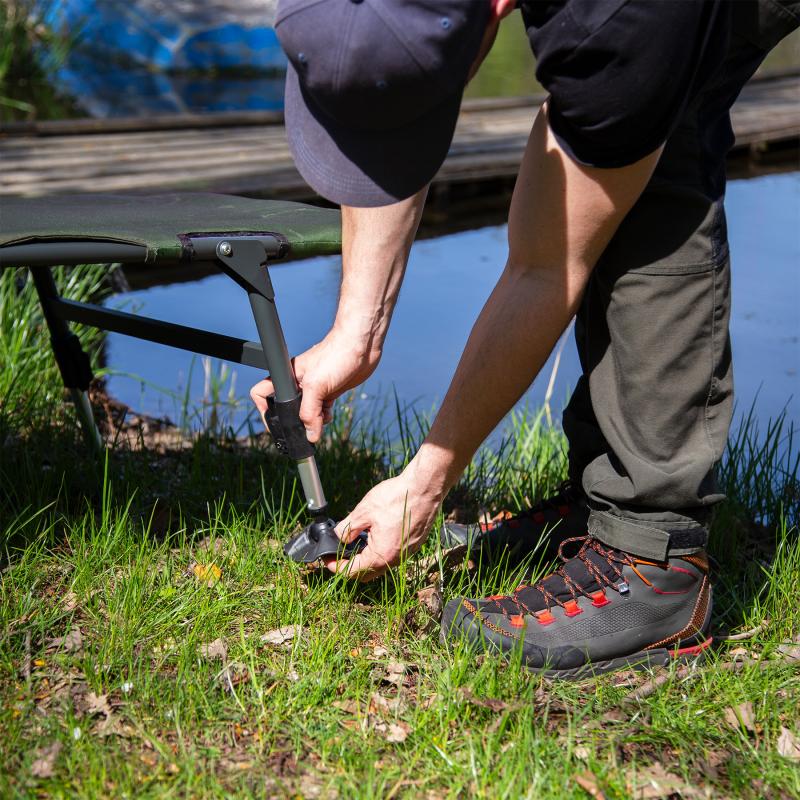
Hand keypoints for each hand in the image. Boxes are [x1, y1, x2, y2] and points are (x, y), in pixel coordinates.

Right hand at [250, 330, 379, 442]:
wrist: (361, 346)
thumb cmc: (335, 354)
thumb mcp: (316, 386)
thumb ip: (309, 412)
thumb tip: (310, 435)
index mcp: (286, 377)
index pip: (261, 393)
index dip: (263, 409)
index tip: (276, 424)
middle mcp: (297, 383)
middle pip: (286, 408)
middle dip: (294, 420)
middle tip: (303, 428)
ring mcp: (313, 388)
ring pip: (305, 412)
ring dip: (313, 421)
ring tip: (320, 418)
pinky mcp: (328, 392)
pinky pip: (320, 411)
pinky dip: (324, 417)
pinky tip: (329, 414)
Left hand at [324, 468, 443, 580]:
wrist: (424, 487)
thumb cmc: (397, 498)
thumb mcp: (363, 512)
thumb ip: (347, 529)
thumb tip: (339, 537)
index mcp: (381, 555)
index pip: (353, 571)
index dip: (336, 567)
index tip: (327, 560)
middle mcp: (395, 559)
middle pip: (367, 573)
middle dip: (351, 566)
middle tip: (339, 553)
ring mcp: (407, 553)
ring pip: (381, 563)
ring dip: (367, 557)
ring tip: (356, 540)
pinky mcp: (414, 544)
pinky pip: (393, 554)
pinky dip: (380, 550)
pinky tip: (375, 534)